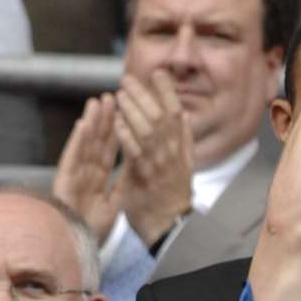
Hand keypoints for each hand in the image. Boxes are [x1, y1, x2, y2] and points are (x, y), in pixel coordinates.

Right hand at [53, 94, 121, 244]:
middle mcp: (85, 174)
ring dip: (91, 122)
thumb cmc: (92, 230)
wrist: (77, 248)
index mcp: (98, 180)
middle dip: (104, 120)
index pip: (108, 150)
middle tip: (111, 96)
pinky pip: (72, 158)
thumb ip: (122, 184)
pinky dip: (77, 141)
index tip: (124, 111)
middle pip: (96, 142)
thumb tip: (135, 167)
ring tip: (97, 101)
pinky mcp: (64, 183)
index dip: (116, 131)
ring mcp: (74, 177)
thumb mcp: (114, 204)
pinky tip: (83, 124)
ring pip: (84, 145)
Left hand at [116, 72, 193, 248]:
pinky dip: (126, 135)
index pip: (176, 113)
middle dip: (144, 95)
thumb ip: (184, 139)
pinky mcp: (143, 177)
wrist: (169, 226)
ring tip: (119, 94)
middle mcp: (173, 154)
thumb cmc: (172, 195)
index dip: (167, 92)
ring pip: (147, 131)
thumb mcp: (185, 164)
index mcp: (182, 148)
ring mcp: (159, 165)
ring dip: (133, 110)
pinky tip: (116, 122)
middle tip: (127, 79)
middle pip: (160, 117)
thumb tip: (182, 115)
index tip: (158, 73)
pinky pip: (134, 152)